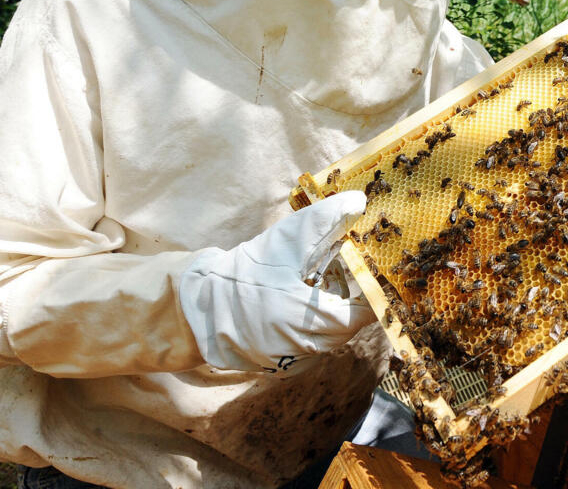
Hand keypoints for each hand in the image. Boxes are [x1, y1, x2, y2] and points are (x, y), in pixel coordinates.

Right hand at [178, 191, 372, 371]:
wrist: (198, 306)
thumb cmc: (245, 271)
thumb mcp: (286, 240)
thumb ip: (325, 219)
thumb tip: (358, 201)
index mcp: (305, 320)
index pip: (359, 316)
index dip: (368, 294)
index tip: (369, 273)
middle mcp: (302, 349)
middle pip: (347, 327)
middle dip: (350, 301)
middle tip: (344, 275)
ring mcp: (292, 362)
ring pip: (330, 338)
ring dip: (332, 313)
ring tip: (317, 287)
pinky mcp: (281, 367)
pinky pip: (312, 347)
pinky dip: (314, 328)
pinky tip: (299, 306)